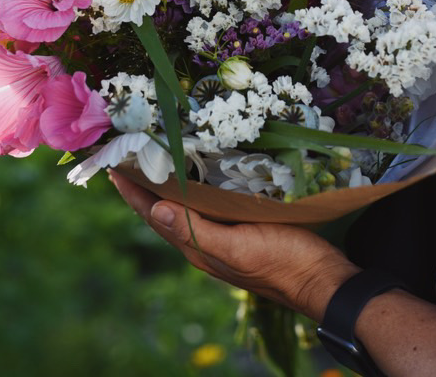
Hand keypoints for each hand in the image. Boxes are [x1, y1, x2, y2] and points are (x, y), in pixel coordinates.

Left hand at [109, 170, 357, 320]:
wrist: (323, 279)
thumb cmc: (283, 262)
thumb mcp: (239, 247)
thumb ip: (197, 232)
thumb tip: (154, 210)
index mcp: (198, 248)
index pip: (155, 215)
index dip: (132, 192)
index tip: (112, 165)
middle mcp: (205, 244)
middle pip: (164, 211)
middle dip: (143, 186)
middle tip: (126, 155)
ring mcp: (224, 237)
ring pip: (184, 208)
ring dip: (165, 186)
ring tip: (151, 161)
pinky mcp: (242, 228)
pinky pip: (207, 206)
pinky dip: (193, 190)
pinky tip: (197, 176)